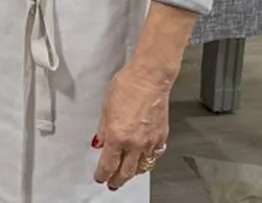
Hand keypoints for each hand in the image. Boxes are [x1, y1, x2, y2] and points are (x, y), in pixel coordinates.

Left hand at [92, 63, 170, 190]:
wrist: (150, 78)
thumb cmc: (128, 86)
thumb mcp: (105, 107)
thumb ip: (103, 129)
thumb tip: (100, 142)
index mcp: (117, 136)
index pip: (108, 164)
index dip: (102, 175)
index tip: (100, 178)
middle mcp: (135, 143)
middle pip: (126, 171)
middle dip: (117, 180)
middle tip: (112, 184)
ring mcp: (150, 141)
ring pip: (142, 167)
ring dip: (132, 173)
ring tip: (126, 175)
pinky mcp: (162, 136)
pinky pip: (154, 156)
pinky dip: (147, 161)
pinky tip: (144, 160)